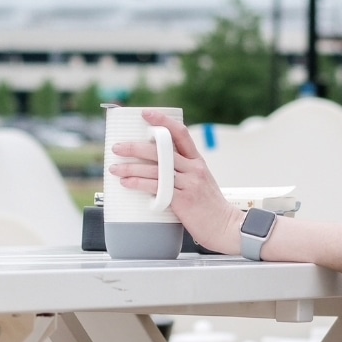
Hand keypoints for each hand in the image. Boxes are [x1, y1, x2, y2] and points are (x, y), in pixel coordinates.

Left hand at [108, 112, 243, 254]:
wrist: (225, 227)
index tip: (145, 114)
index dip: (162, 121)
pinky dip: (139, 184)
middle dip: (135, 147)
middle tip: (118, 148)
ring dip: (131, 168)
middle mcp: (194, 168)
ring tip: (115, 169)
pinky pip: (157, 188)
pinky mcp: (183, 200)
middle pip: (161, 150)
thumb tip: (155, 165)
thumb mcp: (200, 181)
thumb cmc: (210, 207)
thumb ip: (182, 171)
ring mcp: (189, 183)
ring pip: (155, 169)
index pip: (180, 133)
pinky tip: (127, 183)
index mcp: (197, 161)